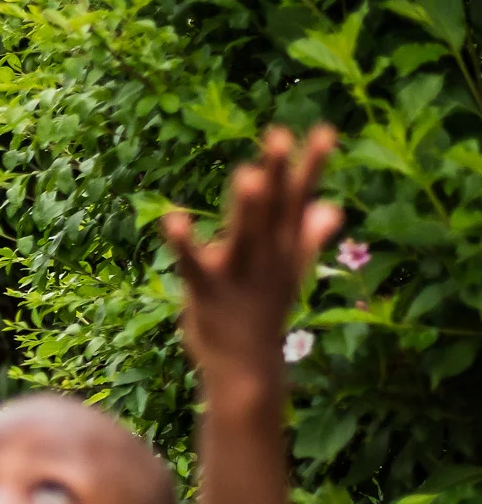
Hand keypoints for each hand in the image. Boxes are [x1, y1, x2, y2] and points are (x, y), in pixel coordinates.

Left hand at [162, 126, 339, 405]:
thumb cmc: (263, 317)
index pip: (300, 201)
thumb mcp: (289, 275)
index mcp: (284, 250)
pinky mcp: (206, 293)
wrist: (247, 372)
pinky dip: (183, 244)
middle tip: (280, 133)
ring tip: (246, 173)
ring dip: (246, 207)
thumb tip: (332, 206)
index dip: (311, 166)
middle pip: (274, 210)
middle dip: (278, 174)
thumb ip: (308, 238)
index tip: (324, 130)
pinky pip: (193, 265)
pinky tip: (170, 218)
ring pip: (244, 235)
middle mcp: (266, 258)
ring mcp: (237, 276)